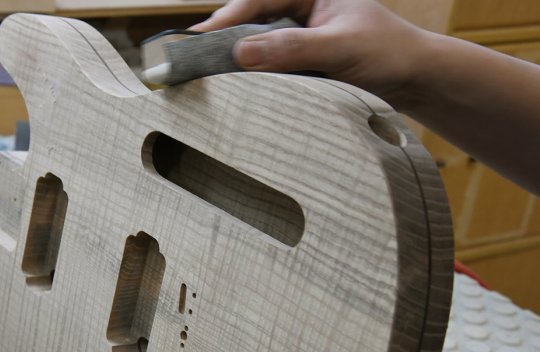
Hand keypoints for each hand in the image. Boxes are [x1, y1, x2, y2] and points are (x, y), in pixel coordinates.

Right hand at [191, 0, 428, 110]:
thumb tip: (240, 53)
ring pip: (257, 43)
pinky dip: (254, 75)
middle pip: (251, 19)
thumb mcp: (340, 47)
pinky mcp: (302, 60)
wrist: (415, 80)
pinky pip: (269, 64)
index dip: (226, 18)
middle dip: (224, 38)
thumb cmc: (388, 53)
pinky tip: (237, 87)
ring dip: (236, 59)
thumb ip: (293, 48)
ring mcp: (300, 35)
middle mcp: (301, 8)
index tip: (200, 38)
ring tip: (205, 75)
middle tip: (192, 59)